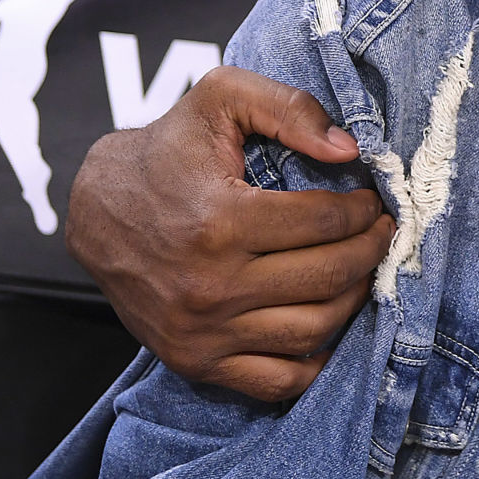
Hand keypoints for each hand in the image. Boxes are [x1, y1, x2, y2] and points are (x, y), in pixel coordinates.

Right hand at [66, 66, 394, 401]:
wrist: (96, 210)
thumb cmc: (167, 149)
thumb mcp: (221, 98)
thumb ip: (289, 108)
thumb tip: (348, 149)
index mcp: (220, 220)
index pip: (326, 223)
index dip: (362, 210)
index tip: (372, 202)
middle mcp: (210, 284)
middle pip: (328, 276)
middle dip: (370, 251)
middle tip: (381, 233)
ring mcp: (202, 331)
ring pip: (312, 329)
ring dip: (354, 298)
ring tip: (361, 269)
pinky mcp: (194, 361)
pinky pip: (276, 380)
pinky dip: (315, 360)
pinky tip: (331, 324)